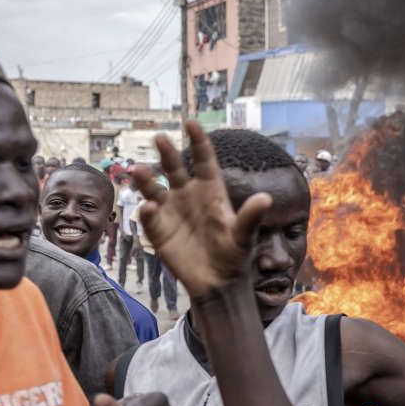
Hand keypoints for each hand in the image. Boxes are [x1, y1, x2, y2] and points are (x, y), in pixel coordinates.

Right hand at [130, 121, 270, 299]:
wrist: (218, 282)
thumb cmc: (234, 254)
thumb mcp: (244, 235)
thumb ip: (251, 216)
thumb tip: (266, 198)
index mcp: (211, 190)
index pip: (203, 160)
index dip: (198, 141)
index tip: (190, 123)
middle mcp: (188, 195)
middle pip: (175, 168)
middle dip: (167, 152)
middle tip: (159, 137)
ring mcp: (171, 211)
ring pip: (154, 189)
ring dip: (145, 179)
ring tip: (138, 170)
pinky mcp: (159, 231)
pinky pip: (150, 217)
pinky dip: (148, 212)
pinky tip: (149, 207)